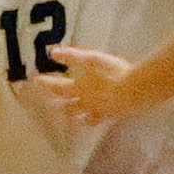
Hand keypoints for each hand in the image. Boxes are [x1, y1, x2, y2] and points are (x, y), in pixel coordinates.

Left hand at [33, 44, 148, 122]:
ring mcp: (99, 112)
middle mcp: (86, 103)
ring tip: (70, 116)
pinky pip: (98, 120)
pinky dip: (92, 120)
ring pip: (82, 118)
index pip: (57, 87)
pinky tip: (93, 119)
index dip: (46, 83)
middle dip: (58, 104)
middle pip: (68, 107)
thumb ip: (73, 56)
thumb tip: (52, 52)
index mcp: (80, 89)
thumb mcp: (93, 59)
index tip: (34, 80)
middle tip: (49, 103)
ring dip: (74, 116)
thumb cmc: (115, 73)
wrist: (138, 90)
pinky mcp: (113, 116)